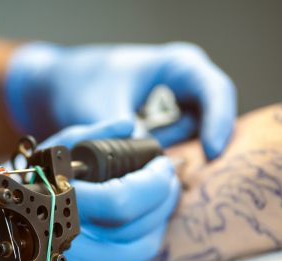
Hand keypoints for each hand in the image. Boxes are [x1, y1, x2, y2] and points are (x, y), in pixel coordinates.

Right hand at [0, 120, 179, 260]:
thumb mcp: (27, 166)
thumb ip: (81, 141)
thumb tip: (127, 124)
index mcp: (55, 218)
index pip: (129, 202)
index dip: (155, 180)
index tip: (160, 161)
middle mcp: (71, 258)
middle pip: (143, 232)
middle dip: (162, 200)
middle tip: (161, 176)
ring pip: (137, 254)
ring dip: (151, 223)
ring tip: (147, 196)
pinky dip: (128, 242)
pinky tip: (121, 223)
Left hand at [4, 42, 236, 158]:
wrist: (62, 87)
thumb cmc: (82, 85)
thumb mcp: (100, 109)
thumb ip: (123, 138)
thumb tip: (145, 169)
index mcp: (179, 66)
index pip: (216, 91)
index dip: (219, 122)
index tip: (212, 153)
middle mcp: (186, 87)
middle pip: (209, 123)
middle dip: (192, 149)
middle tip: (167, 173)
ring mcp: (179, 111)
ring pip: (190, 143)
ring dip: (168, 158)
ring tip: (134, 159)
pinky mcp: (166, 133)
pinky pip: (173, 153)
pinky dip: (158, 163)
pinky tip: (136, 170)